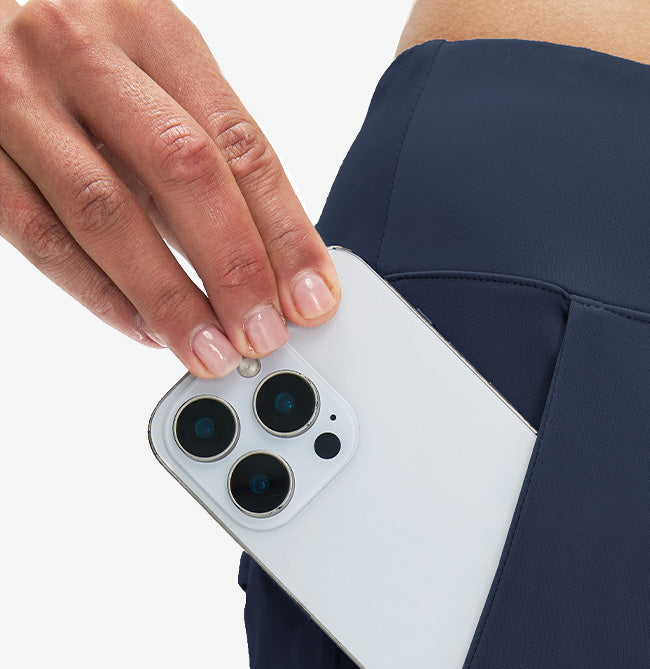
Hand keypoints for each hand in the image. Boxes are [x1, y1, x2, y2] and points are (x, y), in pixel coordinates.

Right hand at [0, 0, 340, 376]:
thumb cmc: (79, 70)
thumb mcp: (153, 86)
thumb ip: (205, 160)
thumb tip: (273, 269)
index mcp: (150, 26)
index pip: (237, 140)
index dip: (283, 229)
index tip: (312, 297)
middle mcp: (82, 49)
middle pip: (180, 170)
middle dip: (233, 267)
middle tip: (262, 333)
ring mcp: (17, 97)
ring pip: (107, 211)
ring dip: (169, 296)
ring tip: (209, 347)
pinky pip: (43, 236)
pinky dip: (100, 294)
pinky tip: (143, 328)